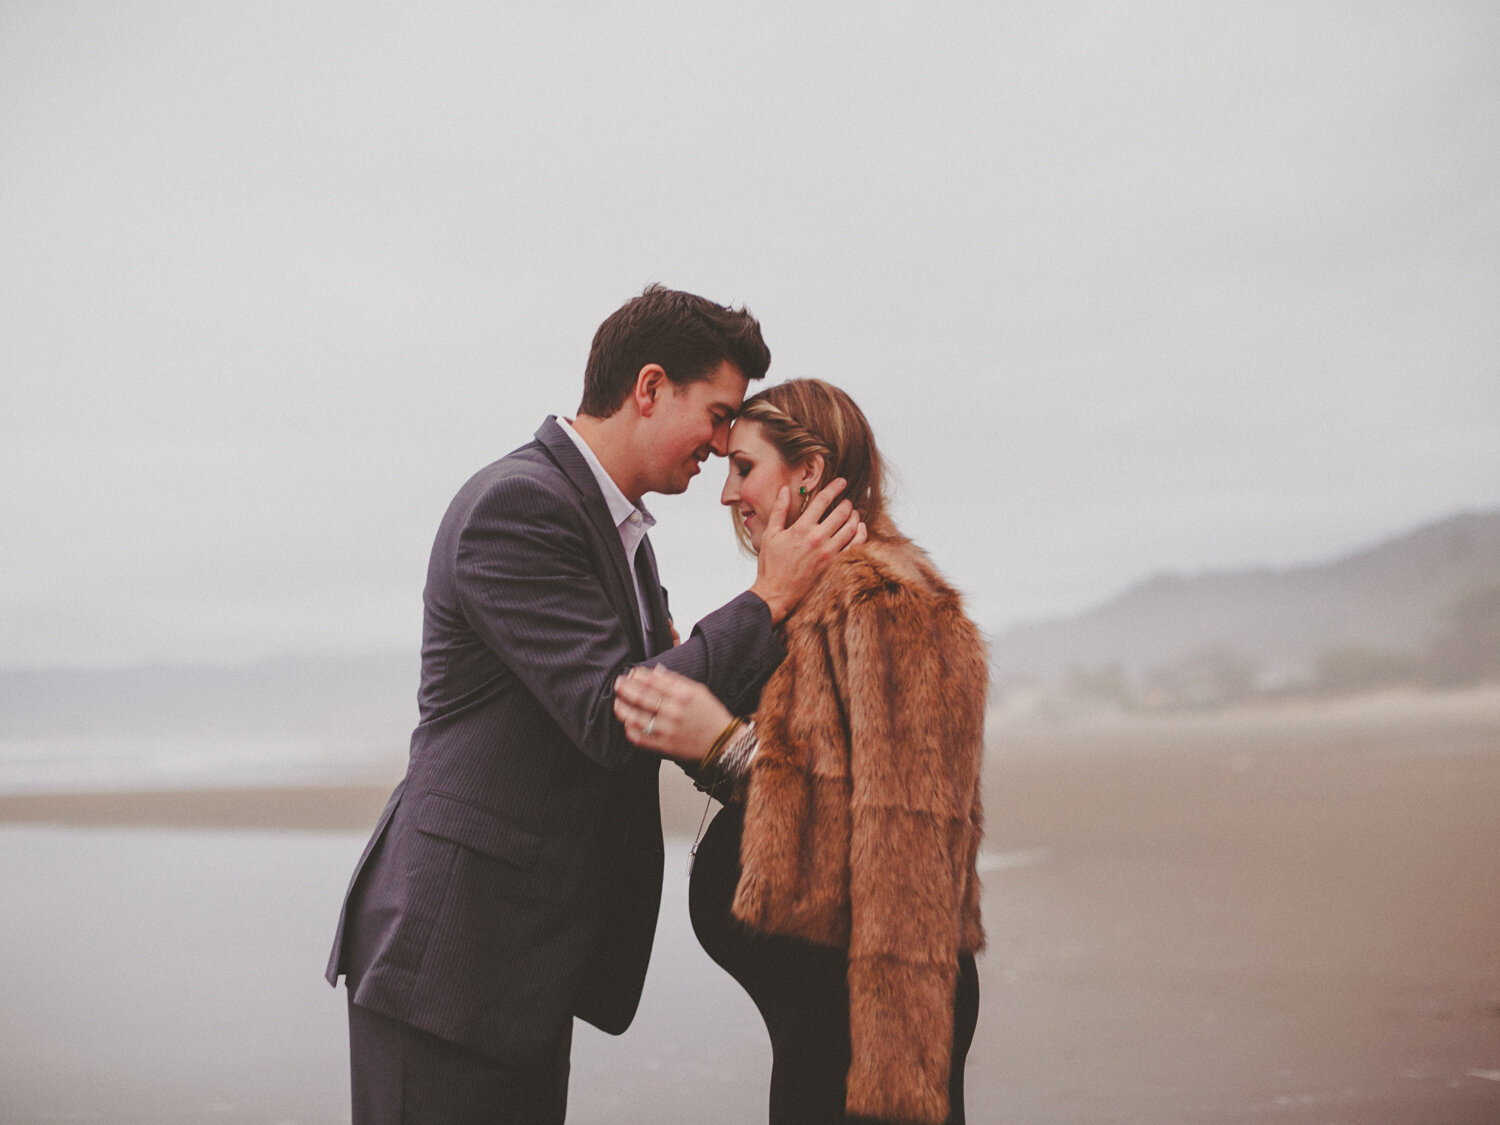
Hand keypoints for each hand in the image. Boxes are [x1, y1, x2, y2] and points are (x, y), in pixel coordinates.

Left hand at [613, 664, 732, 764]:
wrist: (722, 741)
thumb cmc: (711, 714)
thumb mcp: (698, 690)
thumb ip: (676, 680)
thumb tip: (656, 672)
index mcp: (682, 695)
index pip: (653, 681)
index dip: (639, 676)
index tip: (632, 673)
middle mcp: (674, 711)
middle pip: (642, 697)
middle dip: (626, 688)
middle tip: (618, 683)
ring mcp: (668, 729)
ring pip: (637, 717)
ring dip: (623, 708)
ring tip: (617, 702)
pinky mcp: (665, 745)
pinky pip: (641, 738)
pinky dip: (631, 730)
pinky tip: (627, 724)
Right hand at [749, 478, 867, 623]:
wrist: (776, 594)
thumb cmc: (771, 565)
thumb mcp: (770, 534)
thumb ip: (779, 510)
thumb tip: (784, 490)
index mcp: (801, 528)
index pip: (822, 500)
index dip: (834, 488)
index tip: (842, 482)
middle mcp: (817, 538)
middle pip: (841, 512)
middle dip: (847, 503)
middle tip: (847, 501)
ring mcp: (828, 553)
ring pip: (851, 528)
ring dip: (855, 517)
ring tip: (853, 514)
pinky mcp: (834, 565)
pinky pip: (855, 547)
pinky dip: (860, 535)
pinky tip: (859, 529)